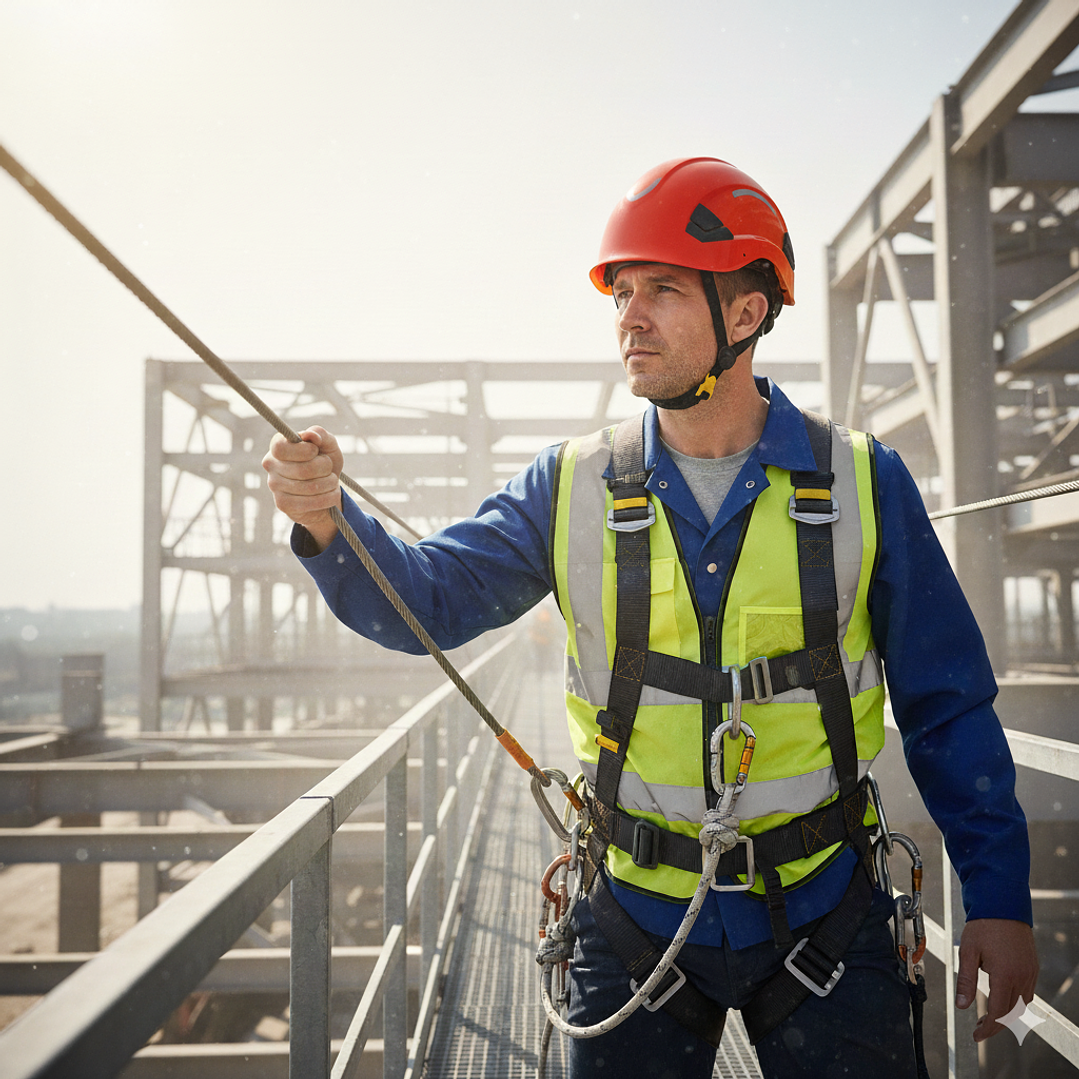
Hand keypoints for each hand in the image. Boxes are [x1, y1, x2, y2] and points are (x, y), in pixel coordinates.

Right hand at [262, 426, 343, 551]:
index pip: (282, 448)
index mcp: (277, 445)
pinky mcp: (282, 504)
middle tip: (329, 469)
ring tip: (332, 481)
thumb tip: (310, 435)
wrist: (325, 489)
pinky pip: (311, 503)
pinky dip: (329, 498)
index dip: (306, 450)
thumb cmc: (324, 463)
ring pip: (310, 487)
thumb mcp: (327, 445)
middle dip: (325, 468)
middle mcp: (271, 465)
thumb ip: (320, 434)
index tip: (316, 451)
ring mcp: (274, 486)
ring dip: (330, 483)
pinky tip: (331, 494)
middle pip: (303, 469)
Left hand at [956, 918, 1038, 1041]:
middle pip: (1012, 1014)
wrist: (1003, 904)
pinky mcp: (1032, 967)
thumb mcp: (968, 952)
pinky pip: (1027, 993)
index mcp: (1005, 975)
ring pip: (1022, 1005)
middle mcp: (1022, 977)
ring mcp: (1030, 972)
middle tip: (980, 1029)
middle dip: (997, 1025)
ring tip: (989, 1017)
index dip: (988, 1028)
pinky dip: (1015, 1002)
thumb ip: (965, 980)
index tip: (977, 1035)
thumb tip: (962, 1005)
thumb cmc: (984, 925)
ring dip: (1008, 1015)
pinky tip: (1002, 999)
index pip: (999, 1013)